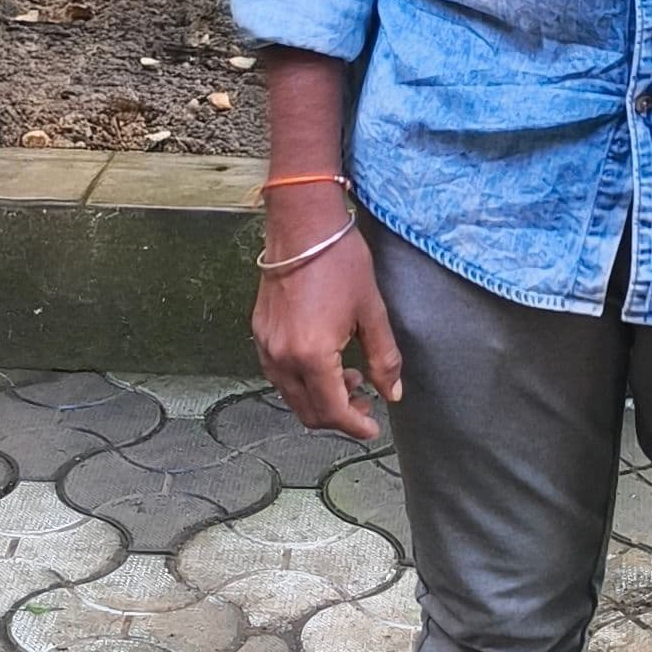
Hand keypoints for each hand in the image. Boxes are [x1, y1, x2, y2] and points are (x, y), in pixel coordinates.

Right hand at [252, 223, 402, 439]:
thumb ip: (383, 359)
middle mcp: (282, 357)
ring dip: (320, 398)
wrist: (302, 223)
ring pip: (291, 396)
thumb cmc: (340, 261)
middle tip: (366, 404)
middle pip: (308, 411)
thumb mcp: (371, 312)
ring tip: (350, 377)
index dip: (355, 426)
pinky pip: (279, 374)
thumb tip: (392, 393)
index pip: (332, 410)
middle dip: (338, 416)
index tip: (372, 427)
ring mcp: (265, 345)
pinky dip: (302, 381)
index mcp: (312, 355)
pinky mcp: (259, 332)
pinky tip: (325, 362)